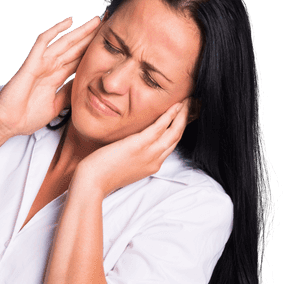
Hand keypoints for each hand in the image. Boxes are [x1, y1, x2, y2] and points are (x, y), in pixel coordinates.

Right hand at [0, 15, 100, 137]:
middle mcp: (49, 67)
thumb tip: (86, 85)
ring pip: (64, 42)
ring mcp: (41, 63)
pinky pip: (44, 41)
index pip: (78, 60)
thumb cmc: (26, 117)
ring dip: (80, 30)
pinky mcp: (31, 62)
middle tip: (108, 24)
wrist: (7, 123)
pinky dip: (55, 30)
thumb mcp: (56, 106)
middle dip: (91, 36)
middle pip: (75, 48)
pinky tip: (69, 21)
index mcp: (55, 78)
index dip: (92, 51)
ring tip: (96, 19)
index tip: (109, 43)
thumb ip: (69, 93)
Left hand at [75, 100, 189, 195]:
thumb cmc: (101, 175)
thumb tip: (131, 145)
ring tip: (187, 101)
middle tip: (190, 105)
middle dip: (185, 120)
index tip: (182, 118)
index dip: (178, 130)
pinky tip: (174, 105)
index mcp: (151, 166)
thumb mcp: (123, 166)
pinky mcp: (139, 145)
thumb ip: (133, 157)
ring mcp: (149, 153)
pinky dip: (170, 115)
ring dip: (182, 114)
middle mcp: (154, 160)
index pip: (170, 145)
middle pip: (176, 137)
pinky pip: (160, 127)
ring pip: (174, 131)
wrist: (92, 182)